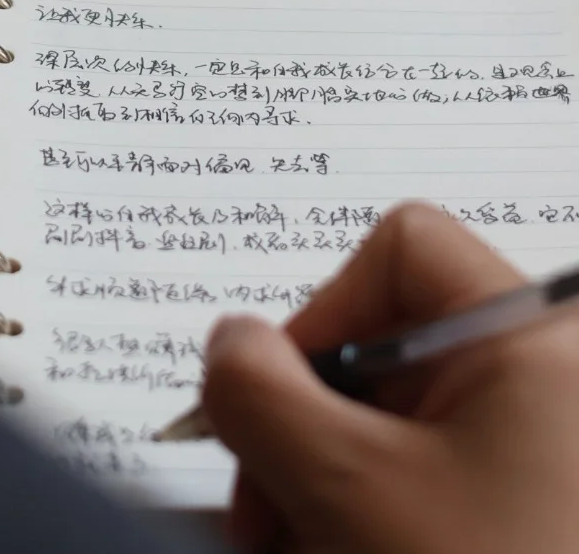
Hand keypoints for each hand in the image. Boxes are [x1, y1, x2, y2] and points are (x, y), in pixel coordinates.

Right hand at [202, 202, 578, 553]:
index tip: (273, 411)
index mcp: (537, 336)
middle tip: (266, 520)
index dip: (320, 317)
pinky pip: (444, 489)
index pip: (402, 251)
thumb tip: (231, 347)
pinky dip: (383, 525)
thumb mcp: (347, 489)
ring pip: (409, 433)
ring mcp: (558, 454)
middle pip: (396, 349)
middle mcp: (560, 379)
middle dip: (310, 435)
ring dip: (333, 495)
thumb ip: (260, 392)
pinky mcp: (547, 513)